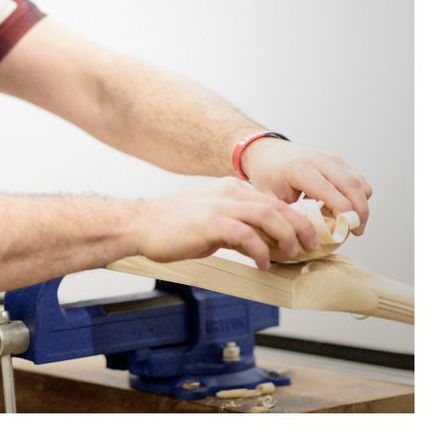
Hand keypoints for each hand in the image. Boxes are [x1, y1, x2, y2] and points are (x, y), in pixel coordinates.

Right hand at [137, 177, 320, 269]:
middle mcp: (229, 193)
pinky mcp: (210, 223)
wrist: (141, 225)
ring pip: (268, 216)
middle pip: (277, 206)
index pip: (272, 200)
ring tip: (292, 253)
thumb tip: (261, 247)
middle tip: (310, 245)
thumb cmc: (172, 226)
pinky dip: (260, 251)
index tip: (306, 236)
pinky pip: (246, 235)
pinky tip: (262, 264)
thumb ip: (238, 230)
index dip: (294, 218)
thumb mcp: (212, 222)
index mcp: (230, 189)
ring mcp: (220, 206)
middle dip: (300, 227)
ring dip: (286, 236)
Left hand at [241, 139, 371, 234]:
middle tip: (357, 231)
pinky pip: (357, 179)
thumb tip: (304, 238)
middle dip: (360, 211)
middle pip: (352, 185)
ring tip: (350, 222)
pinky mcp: (338, 160)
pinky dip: (357, 195)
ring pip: (358, 182)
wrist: (267, 151)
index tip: (347, 231)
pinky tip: (344, 208)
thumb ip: (288, 215)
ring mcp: (331, 158)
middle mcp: (319, 160)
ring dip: (361, 204)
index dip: (343, 213)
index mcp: (299, 169)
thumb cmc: (267, 176)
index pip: (330, 192)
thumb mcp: (270, 198)